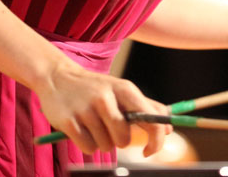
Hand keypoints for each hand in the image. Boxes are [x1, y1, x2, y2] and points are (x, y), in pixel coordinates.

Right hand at [37, 61, 171, 156]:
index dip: (155, 140)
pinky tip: (80, 128)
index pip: (151, 120)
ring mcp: (86, 109)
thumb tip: (169, 128)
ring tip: (92, 124)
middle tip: (109, 128)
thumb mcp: (121, 90)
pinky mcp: (69, 121)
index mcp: (124, 89)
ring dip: (101, 142)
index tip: (149, 150)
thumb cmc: (96, 88)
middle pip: (124, 139)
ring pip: (105, 146)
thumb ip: (147, 108)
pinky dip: (86, 144)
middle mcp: (106, 97)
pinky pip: (88, 148)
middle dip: (119, 140)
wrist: (57, 77)